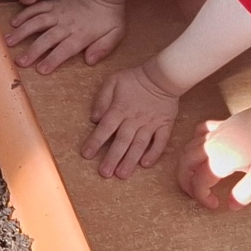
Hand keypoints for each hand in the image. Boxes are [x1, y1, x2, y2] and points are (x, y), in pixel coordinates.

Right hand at [4, 0, 126, 72]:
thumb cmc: (110, 16)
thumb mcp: (116, 34)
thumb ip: (104, 47)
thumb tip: (90, 60)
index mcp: (81, 35)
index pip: (65, 49)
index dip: (53, 59)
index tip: (41, 69)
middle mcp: (66, 24)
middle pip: (47, 38)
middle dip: (33, 50)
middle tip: (19, 61)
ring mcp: (58, 12)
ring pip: (38, 22)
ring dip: (23, 32)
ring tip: (9, 41)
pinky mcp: (53, 3)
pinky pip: (37, 8)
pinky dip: (25, 14)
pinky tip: (13, 22)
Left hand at [82, 62, 179, 178]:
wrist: (163, 76)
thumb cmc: (134, 79)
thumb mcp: (113, 82)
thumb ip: (102, 99)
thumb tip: (94, 118)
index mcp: (119, 109)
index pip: (105, 128)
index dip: (95, 142)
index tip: (86, 155)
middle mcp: (134, 119)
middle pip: (122, 141)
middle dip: (112, 158)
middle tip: (105, 173)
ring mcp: (150, 124)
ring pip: (139, 144)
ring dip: (130, 160)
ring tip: (122, 174)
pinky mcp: (164, 125)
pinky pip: (160, 141)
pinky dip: (154, 153)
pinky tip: (145, 165)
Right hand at [179, 109, 250, 209]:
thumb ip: (245, 193)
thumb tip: (231, 206)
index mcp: (218, 161)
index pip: (199, 183)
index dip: (202, 198)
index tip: (215, 205)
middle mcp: (211, 147)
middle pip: (185, 165)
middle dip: (185, 182)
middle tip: (196, 194)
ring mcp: (215, 133)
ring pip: (188, 149)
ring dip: (186, 164)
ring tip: (195, 175)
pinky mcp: (222, 124)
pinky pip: (200, 132)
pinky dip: (195, 141)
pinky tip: (202, 146)